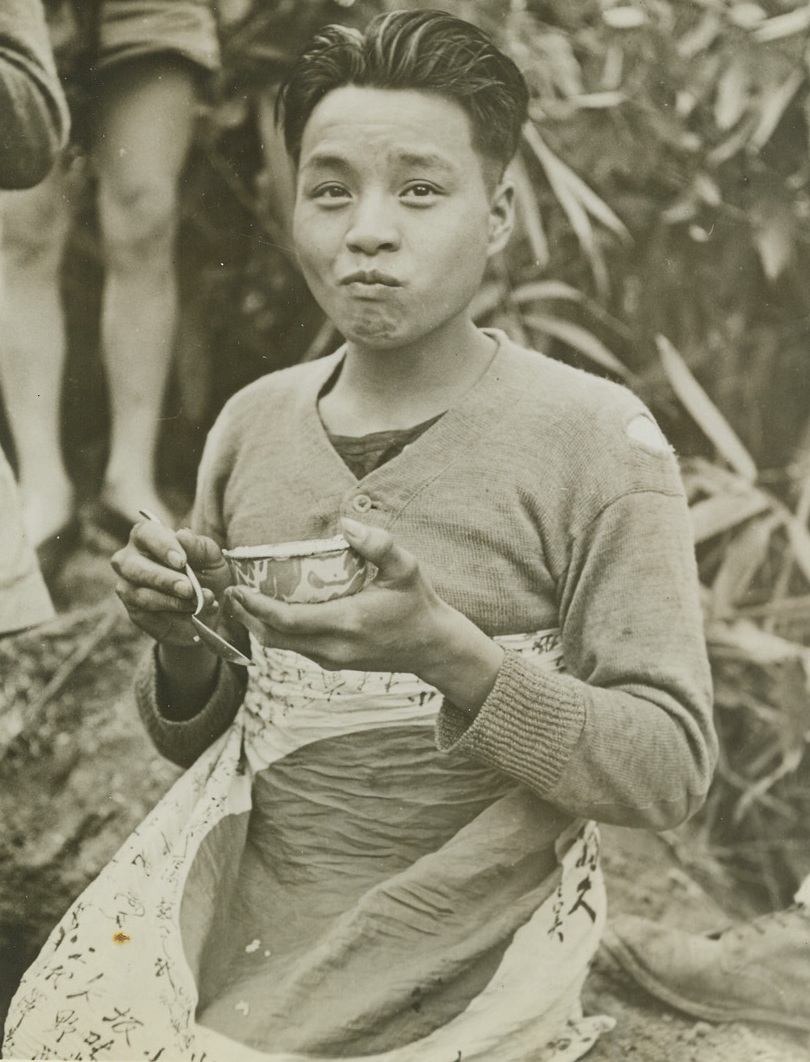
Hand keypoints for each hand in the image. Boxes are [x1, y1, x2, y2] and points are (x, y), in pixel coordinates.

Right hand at [111, 518, 232, 646]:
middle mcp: (129, 559)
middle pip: (135, 567)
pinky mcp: (133, 611)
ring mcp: (127, 586)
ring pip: (141, 595)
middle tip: (188, 589)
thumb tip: (182, 535)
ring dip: (173, 602)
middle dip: (164, 579)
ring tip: (198, 603)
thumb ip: (199, 547)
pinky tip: (191, 616)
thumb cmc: (205, 573)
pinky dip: (174, 617)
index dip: (163, 547)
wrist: (206, 608)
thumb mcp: (211, 559)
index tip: (182, 561)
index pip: (146, 533)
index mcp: (147, 536)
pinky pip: (148, 616)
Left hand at [225, 518, 503, 710]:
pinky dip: (277, 632)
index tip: (237, 589)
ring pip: (281, 647)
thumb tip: (346, 525)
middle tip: (231, 592)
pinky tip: (272, 612)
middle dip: (247, 617)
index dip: (256, 607)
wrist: (433, 647)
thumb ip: (379, 544)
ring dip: (259, 626)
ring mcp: (333, 659)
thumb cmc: (418, 604)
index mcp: (347, 622)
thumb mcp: (406, 568)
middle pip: (273, 638)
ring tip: (244, 600)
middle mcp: (334, 647)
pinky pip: (295, 648)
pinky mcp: (334, 663)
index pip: (287, 620)